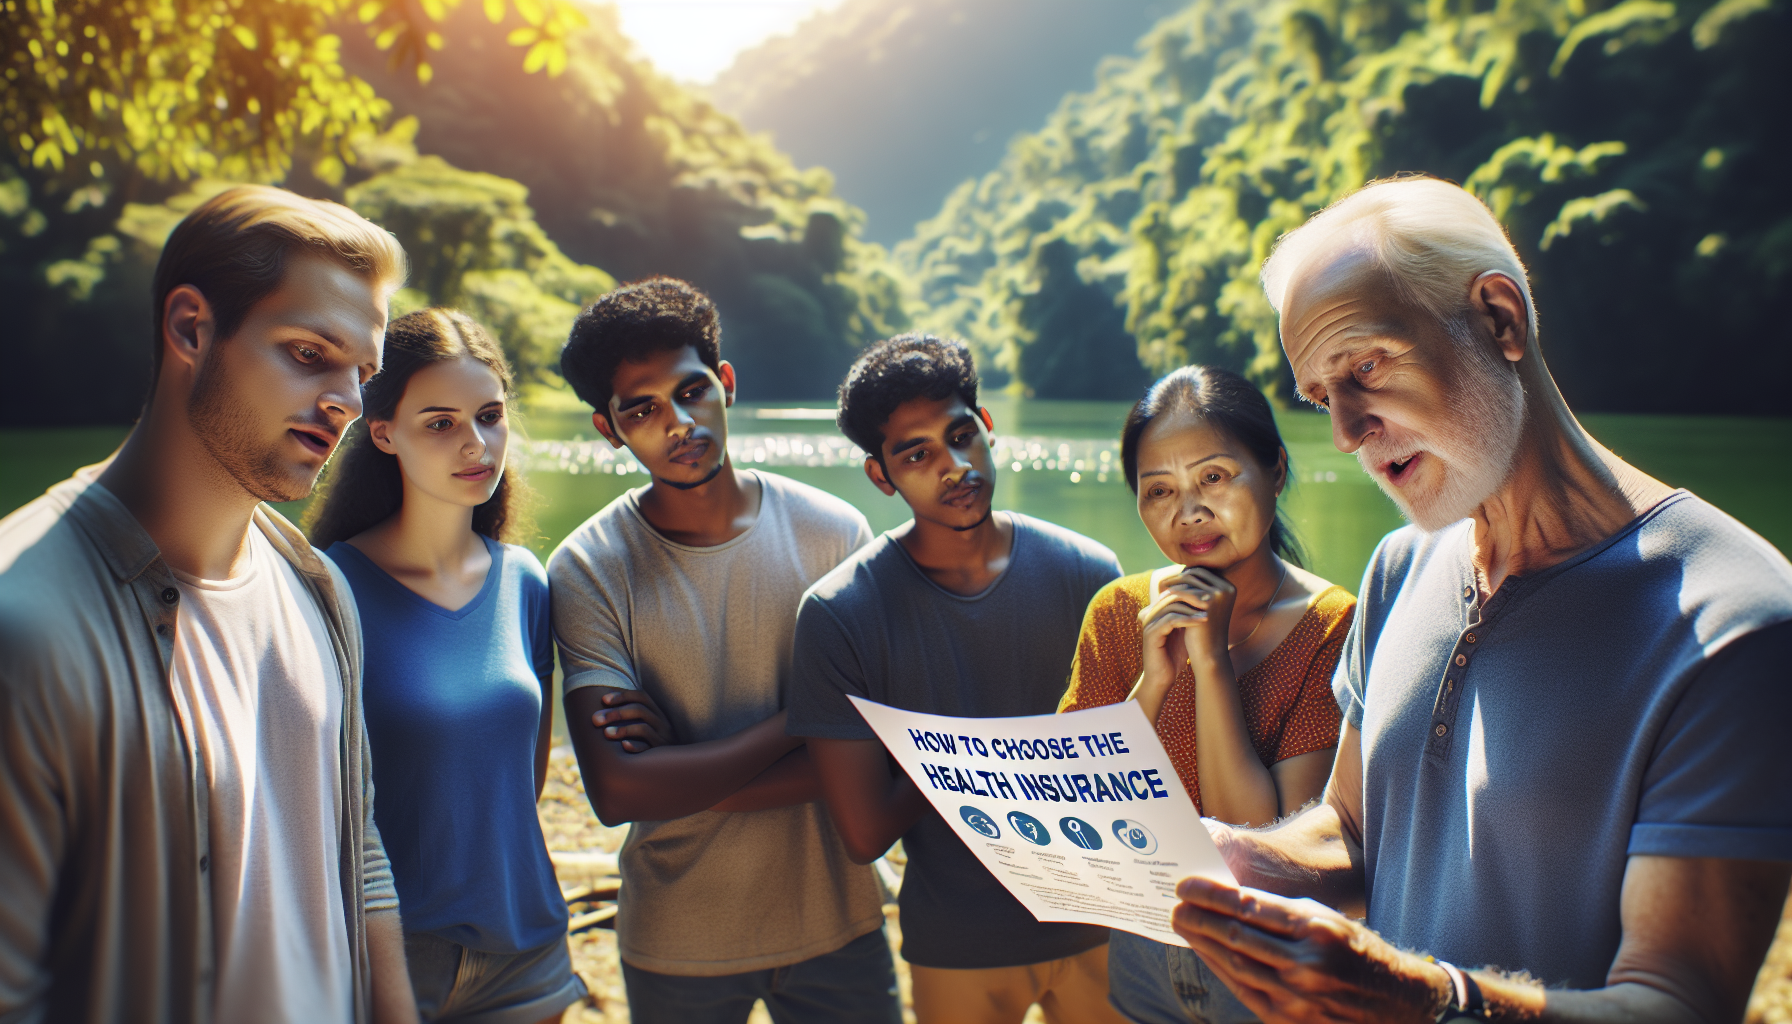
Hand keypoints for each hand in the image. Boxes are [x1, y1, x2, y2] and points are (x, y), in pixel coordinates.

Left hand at [593, 689, 673, 751]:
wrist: (674, 766)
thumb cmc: (653, 744)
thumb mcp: (648, 726)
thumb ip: (634, 716)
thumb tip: (604, 707)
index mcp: (657, 714)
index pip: (641, 697)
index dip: (623, 696)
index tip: (604, 700)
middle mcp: (662, 724)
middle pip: (640, 711)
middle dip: (616, 713)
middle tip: (596, 719)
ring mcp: (663, 740)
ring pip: (643, 729)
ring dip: (623, 729)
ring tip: (606, 733)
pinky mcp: (661, 756)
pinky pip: (648, 750)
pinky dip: (635, 746)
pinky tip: (623, 746)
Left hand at [1163, 565, 1236, 657]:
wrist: (1210, 654)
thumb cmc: (1205, 631)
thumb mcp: (1205, 607)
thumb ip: (1200, 589)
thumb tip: (1184, 571)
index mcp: (1228, 587)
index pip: (1203, 572)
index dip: (1186, 574)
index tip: (1172, 579)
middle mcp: (1226, 588)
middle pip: (1196, 572)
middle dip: (1178, 576)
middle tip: (1163, 582)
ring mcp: (1219, 594)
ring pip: (1188, 579)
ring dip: (1173, 583)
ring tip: (1161, 589)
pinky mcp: (1208, 603)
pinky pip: (1183, 591)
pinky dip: (1170, 593)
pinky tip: (1161, 598)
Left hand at [1172, 875, 1448, 1023]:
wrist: (1396, 1001)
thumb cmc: (1357, 951)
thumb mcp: (1327, 919)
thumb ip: (1281, 913)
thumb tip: (1231, 900)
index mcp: (1315, 929)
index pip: (1249, 907)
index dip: (1211, 895)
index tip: (1186, 885)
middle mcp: (1304, 964)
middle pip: (1235, 936)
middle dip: (1198, 918)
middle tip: (1175, 904)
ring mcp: (1295, 996)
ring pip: (1234, 964)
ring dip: (1202, 943)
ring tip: (1183, 924)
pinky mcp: (1288, 1019)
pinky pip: (1243, 989)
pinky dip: (1219, 969)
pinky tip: (1206, 953)